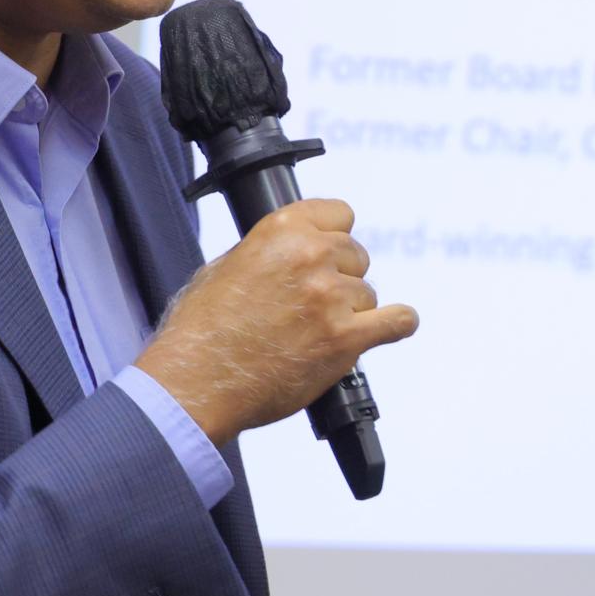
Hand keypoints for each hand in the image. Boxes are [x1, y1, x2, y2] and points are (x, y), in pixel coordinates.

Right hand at [135, 198, 417, 445]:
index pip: (339, 214)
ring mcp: (331, 297)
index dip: (333, 236)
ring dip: (350, 312)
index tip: (329, 251)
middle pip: (356, 255)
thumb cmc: (202, 329)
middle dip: (340, 277)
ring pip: (367, 295)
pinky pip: (398, 322)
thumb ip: (268, 251)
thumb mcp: (226, 265)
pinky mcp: (345, 339)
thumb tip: (289, 253)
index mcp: (282, 229)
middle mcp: (311, 255)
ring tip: (314, 334)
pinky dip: (397, 325)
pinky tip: (393, 326)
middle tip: (313, 304)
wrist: (197, 381)